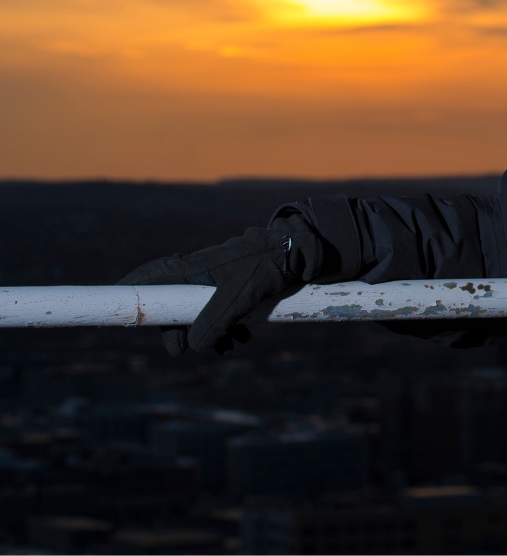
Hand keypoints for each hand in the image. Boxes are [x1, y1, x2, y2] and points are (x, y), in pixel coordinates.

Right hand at [119, 215, 321, 355]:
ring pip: (198, 313)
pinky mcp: (231, 289)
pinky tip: (243, 339)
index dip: (131, 290)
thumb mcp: (239, 298)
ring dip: (210, 334)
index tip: (112, 297)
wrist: (296, 254)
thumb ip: (214, 322)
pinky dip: (226, 328)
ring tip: (230, 347)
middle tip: (180, 350)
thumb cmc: (264, 268)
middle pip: (172, 306)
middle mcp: (197, 274)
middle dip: (179, 330)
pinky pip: (219, 313)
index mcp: (191, 270)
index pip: (150, 278)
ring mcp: (214, 282)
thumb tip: (192, 347)